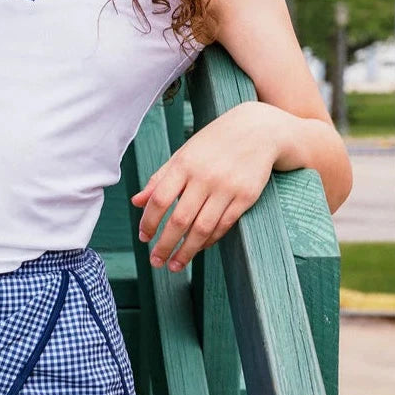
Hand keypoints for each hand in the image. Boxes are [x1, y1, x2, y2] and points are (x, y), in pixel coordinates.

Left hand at [131, 102, 281, 271]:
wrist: (258, 130)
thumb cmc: (213, 143)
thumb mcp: (184, 154)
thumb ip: (160, 179)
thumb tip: (136, 202)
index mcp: (184, 164)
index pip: (159, 199)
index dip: (149, 222)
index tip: (143, 238)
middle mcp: (205, 177)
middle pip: (180, 220)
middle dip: (165, 245)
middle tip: (155, 262)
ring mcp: (227, 188)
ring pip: (202, 229)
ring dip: (186, 251)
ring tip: (175, 264)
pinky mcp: (246, 197)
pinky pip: (223, 225)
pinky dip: (209, 241)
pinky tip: (198, 248)